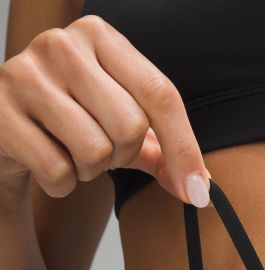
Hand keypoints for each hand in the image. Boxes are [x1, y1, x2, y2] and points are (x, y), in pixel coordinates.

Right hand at [0, 15, 210, 206]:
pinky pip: (58, 173)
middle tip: (102, 149)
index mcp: (101, 38)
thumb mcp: (121, 124)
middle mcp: (62, 46)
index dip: (185, 148)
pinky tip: (47, 162)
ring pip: (95, 151)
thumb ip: (162, 148)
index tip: (198, 191)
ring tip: (72, 152)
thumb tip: (200, 186)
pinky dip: (62, 184)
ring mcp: (25, 75)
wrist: (7, 127)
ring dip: (91, 170)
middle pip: (130, 126)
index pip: (160, 93)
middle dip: (123, 155)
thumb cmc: (72, 121)